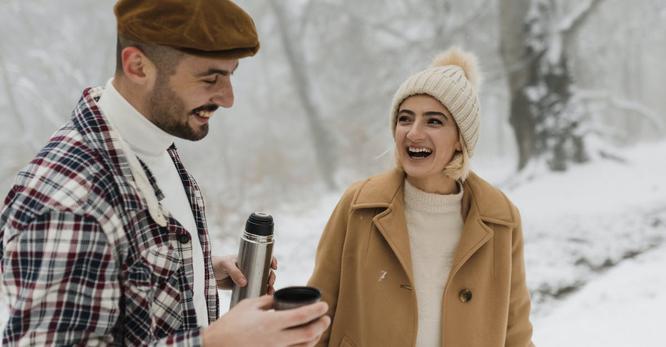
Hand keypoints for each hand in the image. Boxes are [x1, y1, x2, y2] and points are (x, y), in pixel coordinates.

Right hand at [202, 295, 330, 346]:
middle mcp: (275, 339)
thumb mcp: (249, 305)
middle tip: (327, 317)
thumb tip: (280, 297)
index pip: (301, 316)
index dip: (316, 311)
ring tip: (318, 328)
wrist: (216, 345)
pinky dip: (303, 346)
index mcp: (270, 322)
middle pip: (308, 334)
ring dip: (316, 337)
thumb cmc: (230, 324)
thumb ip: (268, 301)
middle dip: (322, 325)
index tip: (324, 305)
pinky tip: (305, 340)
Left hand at [213, 255, 277, 293]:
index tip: (273, 266)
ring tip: (269, 290)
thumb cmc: (216, 264)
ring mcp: (246, 277)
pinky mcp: (242, 286)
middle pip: (265, 270)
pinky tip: (264, 294)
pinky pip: (254, 288)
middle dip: (271, 276)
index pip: (263, 257)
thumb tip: (245, 282)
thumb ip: (235, 272)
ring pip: (262, 280)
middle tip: (270, 282)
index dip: (271, 260)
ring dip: (268, 285)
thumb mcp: (226, 264)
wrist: (206, 274)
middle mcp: (249, 267)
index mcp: (247, 258)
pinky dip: (260, 291)